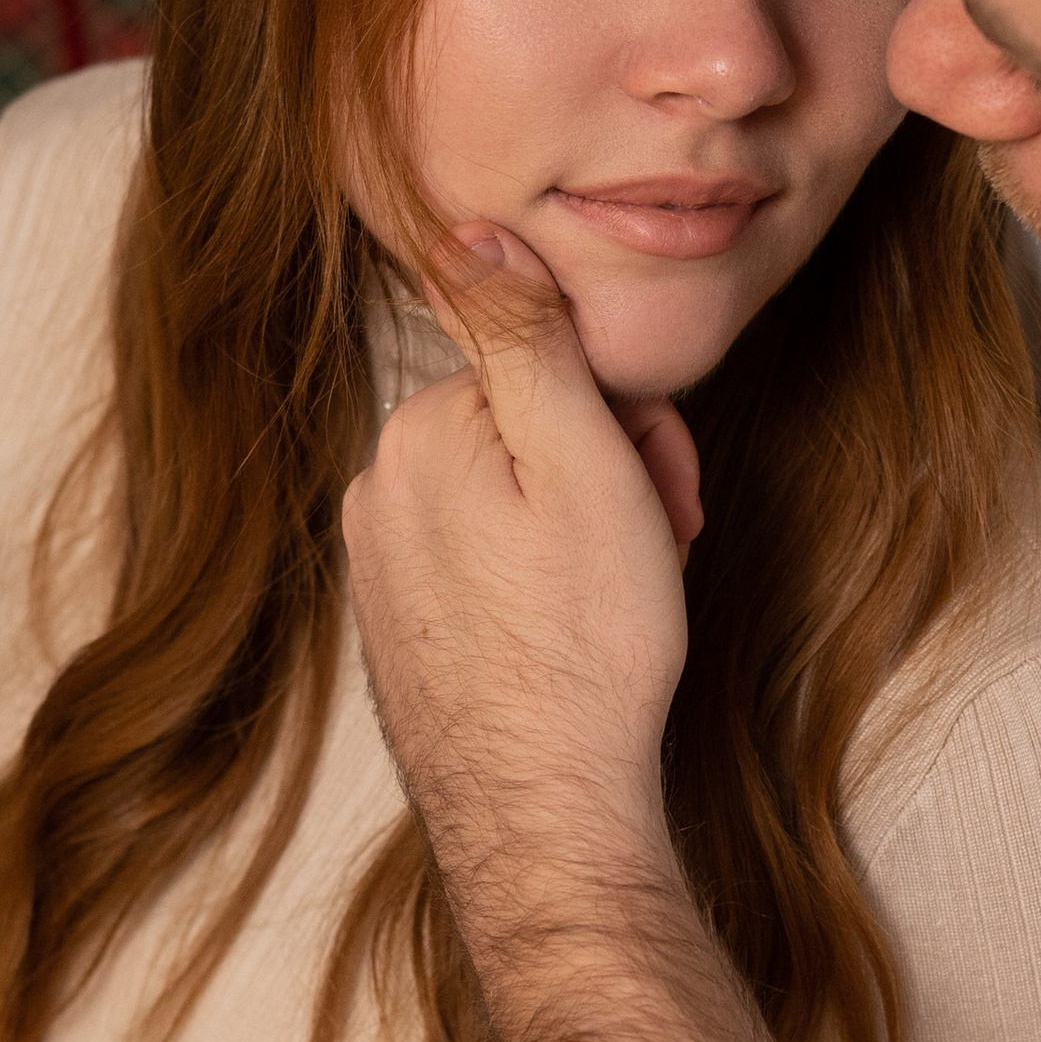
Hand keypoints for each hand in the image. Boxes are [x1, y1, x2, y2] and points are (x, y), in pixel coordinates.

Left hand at [345, 226, 696, 918]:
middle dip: (606, 478)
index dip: (631, 429)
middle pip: (524, 436)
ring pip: (508, 507)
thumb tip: (470, 230)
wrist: (542, 812)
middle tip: (654, 551)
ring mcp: (379, 573)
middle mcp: (376, 494)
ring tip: (619, 605)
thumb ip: (528, 339)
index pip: (547, 377)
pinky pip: (484, 572)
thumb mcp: (583, 461)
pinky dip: (538, 591)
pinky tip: (572, 641)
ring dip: (581, 534)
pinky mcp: (400, 637)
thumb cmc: (585, 645)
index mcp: (415, 435)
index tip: (664, 494)